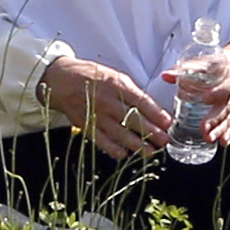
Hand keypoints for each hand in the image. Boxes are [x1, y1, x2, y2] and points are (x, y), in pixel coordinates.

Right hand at [40, 55, 173, 160]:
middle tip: (165, 141)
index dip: (157, 114)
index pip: (142, 102)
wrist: (61, 79)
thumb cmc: (90, 76)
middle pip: (134, 120)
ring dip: (138, 145)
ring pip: (121, 134)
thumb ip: (131, 92)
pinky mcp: (86, 126)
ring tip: (151, 152)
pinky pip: (102, 141)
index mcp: (118, 85)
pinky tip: (124, 154)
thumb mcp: (114, 76)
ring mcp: (97, 115)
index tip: (168, 123)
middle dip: (152, 132)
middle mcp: (108, 101)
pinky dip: (114, 149)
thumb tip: (151, 108)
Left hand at [171, 40, 229, 147]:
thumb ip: (187, 69)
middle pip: (227, 107)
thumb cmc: (217, 66)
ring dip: (220, 130)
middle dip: (215, 119)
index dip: (218, 92)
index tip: (205, 99)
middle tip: (202, 128)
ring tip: (208, 139)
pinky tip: (223, 142)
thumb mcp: (205, 63)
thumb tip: (165, 75)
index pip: (227, 85)